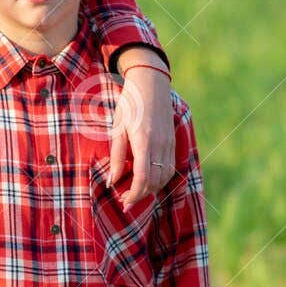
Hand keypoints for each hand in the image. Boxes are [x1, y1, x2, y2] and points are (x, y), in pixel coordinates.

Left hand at [109, 57, 174, 209]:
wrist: (151, 83)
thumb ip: (116, 157)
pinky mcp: (173, 141)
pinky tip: (149, 179)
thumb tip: (112, 181)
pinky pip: (169, 166)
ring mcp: (169, 143)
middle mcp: (160, 145)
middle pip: (155, 181)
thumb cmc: (130, 104)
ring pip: (165, 176)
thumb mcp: (117, 129)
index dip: (134, 194)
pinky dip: (160, 178)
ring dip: (152, 188)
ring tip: (137, 191)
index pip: (142, 178)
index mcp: (144, 142)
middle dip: (141, 194)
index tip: (124, 203)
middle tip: (127, 200)